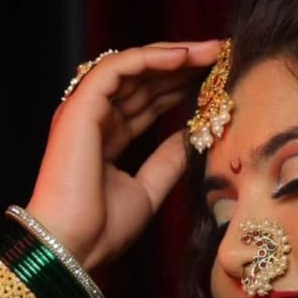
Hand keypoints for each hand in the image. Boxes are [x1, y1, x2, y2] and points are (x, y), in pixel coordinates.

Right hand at [25, 40, 221, 271]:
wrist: (76, 246)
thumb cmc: (103, 230)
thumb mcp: (149, 189)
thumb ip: (169, 160)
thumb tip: (193, 135)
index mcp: (107, 137)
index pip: (146, 100)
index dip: (179, 86)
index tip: (216, 78)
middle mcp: (94, 118)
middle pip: (143, 79)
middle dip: (183, 65)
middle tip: (221, 55)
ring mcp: (85, 109)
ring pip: (132, 66)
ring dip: (173, 55)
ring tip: (212, 51)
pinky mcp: (81, 105)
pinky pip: (118, 67)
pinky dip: (151, 58)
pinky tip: (185, 57)